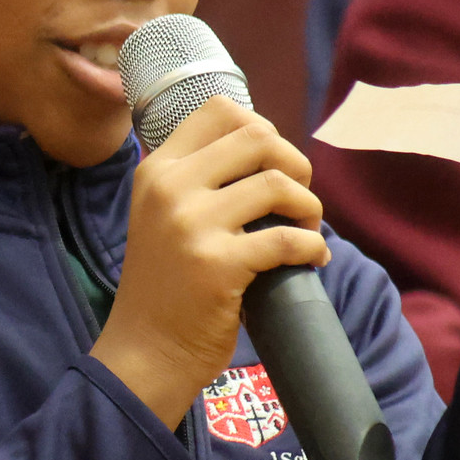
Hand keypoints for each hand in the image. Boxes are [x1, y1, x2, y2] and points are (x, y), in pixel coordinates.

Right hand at [93, 97, 325, 424]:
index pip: (218, 109)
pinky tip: (313, 260)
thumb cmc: (165, 285)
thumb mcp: (161, 215)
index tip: (272, 163)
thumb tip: (268, 148)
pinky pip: (288, 239)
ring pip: (278, 183)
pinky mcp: (218, 264)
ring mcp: (192, 224)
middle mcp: (170, 188)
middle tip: (298, 198)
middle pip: (257, 136)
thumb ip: (198, 179)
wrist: (146, 350)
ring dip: (309, 206)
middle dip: (294, 163)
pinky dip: (313, 247)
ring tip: (307, 230)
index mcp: (157, 169)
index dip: (262, 127)